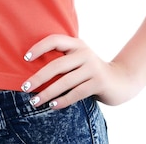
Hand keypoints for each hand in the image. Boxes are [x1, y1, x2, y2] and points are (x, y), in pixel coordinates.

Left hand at [21, 35, 138, 109]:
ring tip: (34, 101)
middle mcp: (84, 53)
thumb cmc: (91, 71)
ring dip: (47, 93)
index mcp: (76, 44)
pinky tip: (52, 106)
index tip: (25, 58)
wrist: (120, 80)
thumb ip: (63, 59)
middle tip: (25, 87)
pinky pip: (76, 93)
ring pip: (65, 82)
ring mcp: (92, 68)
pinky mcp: (98, 83)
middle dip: (38, 77)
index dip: (39, 47)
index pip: (54, 40)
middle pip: (57, 65)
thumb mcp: (79, 59)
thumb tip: (34, 70)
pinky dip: (63, 100)